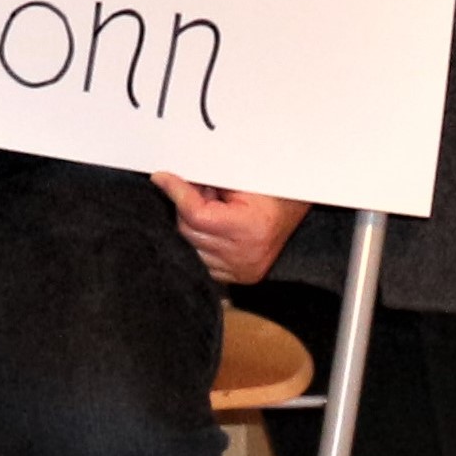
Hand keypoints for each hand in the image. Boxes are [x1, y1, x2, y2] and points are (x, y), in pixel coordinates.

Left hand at [151, 175, 308, 284]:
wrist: (293, 209)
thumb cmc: (270, 190)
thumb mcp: (239, 179)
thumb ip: (204, 181)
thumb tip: (168, 180)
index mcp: (250, 229)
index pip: (196, 215)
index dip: (176, 193)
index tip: (162, 178)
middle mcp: (246, 256)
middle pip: (190, 232)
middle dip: (184, 207)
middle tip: (194, 188)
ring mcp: (243, 271)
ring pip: (192, 248)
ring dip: (191, 225)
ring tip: (209, 207)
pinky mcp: (240, 277)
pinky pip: (203, 260)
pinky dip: (200, 242)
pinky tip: (212, 226)